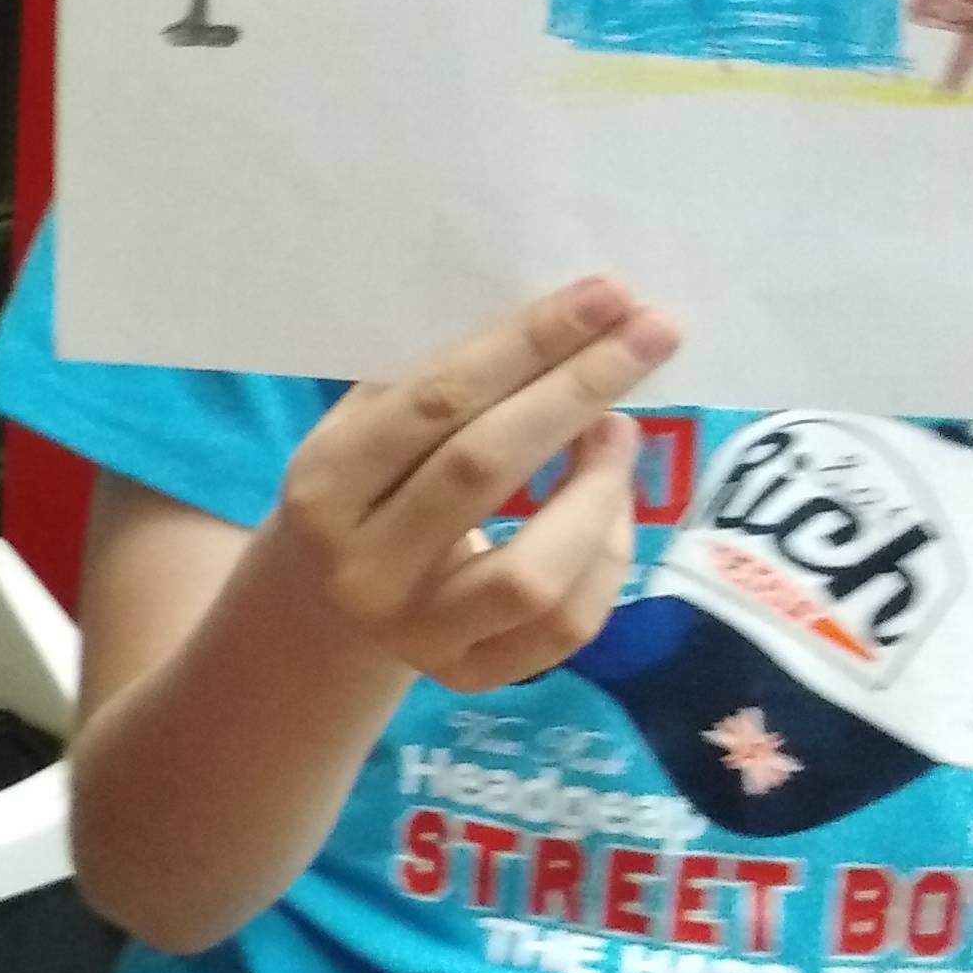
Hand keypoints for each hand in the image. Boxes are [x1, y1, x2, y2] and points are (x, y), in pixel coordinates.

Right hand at [259, 279, 678, 693]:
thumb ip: (438, 386)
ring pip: (534, 572)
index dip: (528, 344)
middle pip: (485, 467)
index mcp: (322, 486)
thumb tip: (569, 321)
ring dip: (599, 486)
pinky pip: (568, 624)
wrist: (324, 608)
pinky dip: (607, 552)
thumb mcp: (365, 430)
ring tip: (620, 429)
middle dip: (579, 390)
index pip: (436, 402)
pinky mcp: (471, 676)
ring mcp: (415, 634)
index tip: (605, 295)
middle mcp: (360, 568)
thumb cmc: (365, 486)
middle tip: (651, 334)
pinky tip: (609, 501)